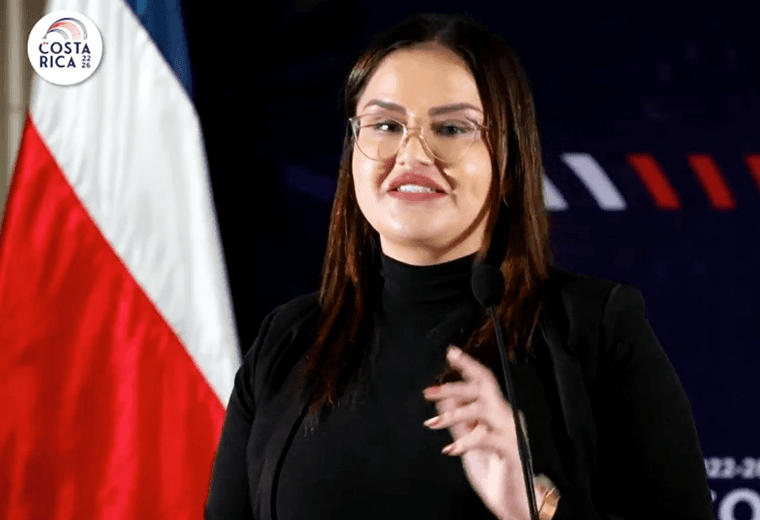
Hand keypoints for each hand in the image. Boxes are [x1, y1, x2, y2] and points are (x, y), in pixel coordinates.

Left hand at [423, 345, 543, 519]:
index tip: (450, 352)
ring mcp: (510, 432)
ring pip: (482, 410)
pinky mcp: (511, 451)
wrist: (513, 501)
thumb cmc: (492, 470)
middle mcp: (506, 417)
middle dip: (453, 387)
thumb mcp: (468, 440)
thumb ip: (458, 419)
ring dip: (454, 414)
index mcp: (497, 412)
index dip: (468, 365)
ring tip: (432, 423)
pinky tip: (450, 449)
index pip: (484, 381)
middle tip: (427, 392)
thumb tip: (443, 395)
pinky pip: (486, 438)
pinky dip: (466, 442)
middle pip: (482, 390)